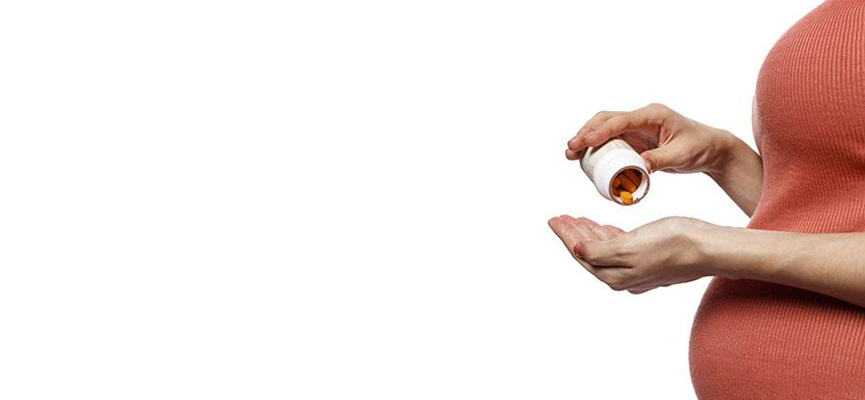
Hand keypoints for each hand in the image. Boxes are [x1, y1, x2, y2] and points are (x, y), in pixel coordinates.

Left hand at [547, 215, 718, 293]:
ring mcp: (637, 269)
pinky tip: (603, 227)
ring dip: (589, 233)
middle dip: (574, 234)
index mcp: (615, 275)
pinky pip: (620, 248)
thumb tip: (578, 251)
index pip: (581, 252)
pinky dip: (608, 235)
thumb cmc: (673, 243)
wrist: (708, 247)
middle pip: (589, 252)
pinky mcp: (649, 259)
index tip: (554, 220)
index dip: (566, 235)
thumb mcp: (630, 247)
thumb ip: (600, 251)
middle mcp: (623, 277)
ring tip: (577, 220)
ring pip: (604, 249)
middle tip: (561, 218)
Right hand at [566, 103, 735, 174]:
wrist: (710, 149)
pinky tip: (586, 159)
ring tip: (571, 154)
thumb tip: (639, 168)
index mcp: (653, 115)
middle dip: (586, 133)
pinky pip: (611, 141)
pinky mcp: (635, 139)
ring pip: (605, 129)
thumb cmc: (699, 147)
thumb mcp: (681, 155)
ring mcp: (637, 128)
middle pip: (606, 120)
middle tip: (571, 149)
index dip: (601, 131)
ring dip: (587, 139)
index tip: (586, 142)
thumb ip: (660, 160)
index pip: (621, 120)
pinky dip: (597, 148)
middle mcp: (642, 118)